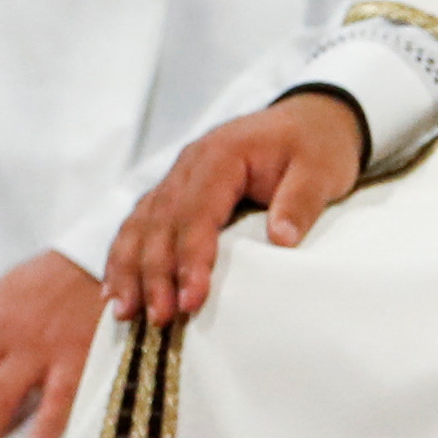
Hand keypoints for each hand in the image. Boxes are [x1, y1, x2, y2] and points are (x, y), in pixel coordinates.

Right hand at [104, 95, 366, 325]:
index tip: (191, 300)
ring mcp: (177, 178)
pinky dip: (124, 257)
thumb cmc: (317, 145)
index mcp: (221, 156)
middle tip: (158, 319)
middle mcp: (188, 165)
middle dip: (155, 274)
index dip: (190, 259)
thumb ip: (301, 201)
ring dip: (129, 270)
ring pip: (140, 226)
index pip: (196, 214)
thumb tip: (281, 240)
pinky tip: (115, 290)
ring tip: (124, 313)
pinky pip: (140, 225)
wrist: (312, 118)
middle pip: (160, 224)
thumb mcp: (322, 169)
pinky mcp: (175, 192)